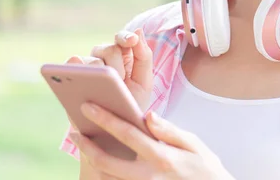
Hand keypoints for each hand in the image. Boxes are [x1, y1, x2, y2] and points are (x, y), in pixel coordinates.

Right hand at [65, 28, 152, 110]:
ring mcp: (86, 68)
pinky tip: (80, 76)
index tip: (132, 41)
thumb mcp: (144, 82)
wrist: (113, 130)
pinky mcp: (71, 78)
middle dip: (117, 64)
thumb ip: (144, 56)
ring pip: (92, 60)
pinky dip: (74, 68)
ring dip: (101, 72)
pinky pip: (70, 65)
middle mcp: (103, 58)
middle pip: (108, 49)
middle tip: (120, 81)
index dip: (125, 37)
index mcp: (123, 56)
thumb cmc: (131, 103)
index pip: (122, 39)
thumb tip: (138, 30)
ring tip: (105, 87)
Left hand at [69, 103, 233, 179]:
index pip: (127, 134)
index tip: (89, 106)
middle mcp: (148, 175)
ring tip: (83, 140)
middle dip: (87, 145)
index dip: (105, 119)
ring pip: (108, 175)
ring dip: (92, 158)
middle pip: (107, 161)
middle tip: (74, 130)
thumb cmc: (206, 168)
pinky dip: (105, 169)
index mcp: (161, 156)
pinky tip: (100, 155)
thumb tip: (147, 115)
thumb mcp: (194, 144)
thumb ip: (169, 130)